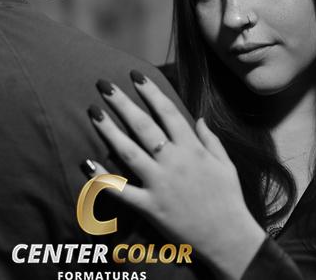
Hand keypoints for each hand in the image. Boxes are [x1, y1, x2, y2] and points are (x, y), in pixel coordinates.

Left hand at [86, 71, 265, 279]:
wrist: (229, 239)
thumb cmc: (229, 200)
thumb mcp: (224, 164)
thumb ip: (210, 139)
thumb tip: (198, 117)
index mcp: (192, 149)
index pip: (167, 112)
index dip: (150, 92)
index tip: (135, 76)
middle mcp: (174, 162)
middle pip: (143, 126)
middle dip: (122, 103)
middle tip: (103, 84)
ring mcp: (160, 184)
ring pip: (128, 152)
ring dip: (108, 130)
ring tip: (93, 111)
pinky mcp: (150, 206)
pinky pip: (121, 191)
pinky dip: (102, 178)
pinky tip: (86, 162)